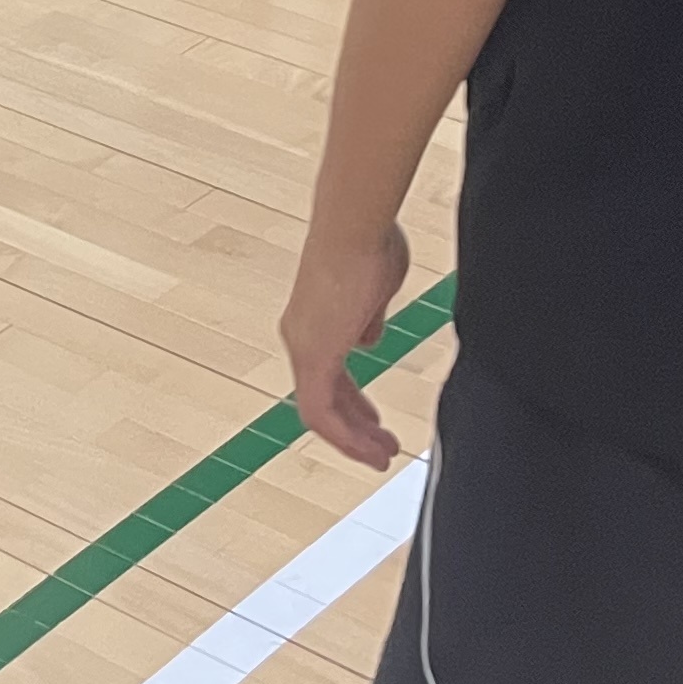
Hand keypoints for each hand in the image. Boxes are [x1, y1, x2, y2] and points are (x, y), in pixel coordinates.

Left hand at [280, 222, 414, 467]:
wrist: (356, 227)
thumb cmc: (369, 245)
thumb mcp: (374, 291)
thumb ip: (369, 319)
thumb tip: (367, 339)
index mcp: (315, 320)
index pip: (329, 374)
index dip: (352, 401)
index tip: (374, 420)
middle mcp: (301, 335)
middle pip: (322, 396)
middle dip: (354, 425)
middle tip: (379, 446)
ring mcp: (303, 346)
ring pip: (319, 412)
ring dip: (351, 438)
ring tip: (381, 456)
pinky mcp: (312, 356)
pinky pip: (320, 412)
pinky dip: (345, 436)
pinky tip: (370, 449)